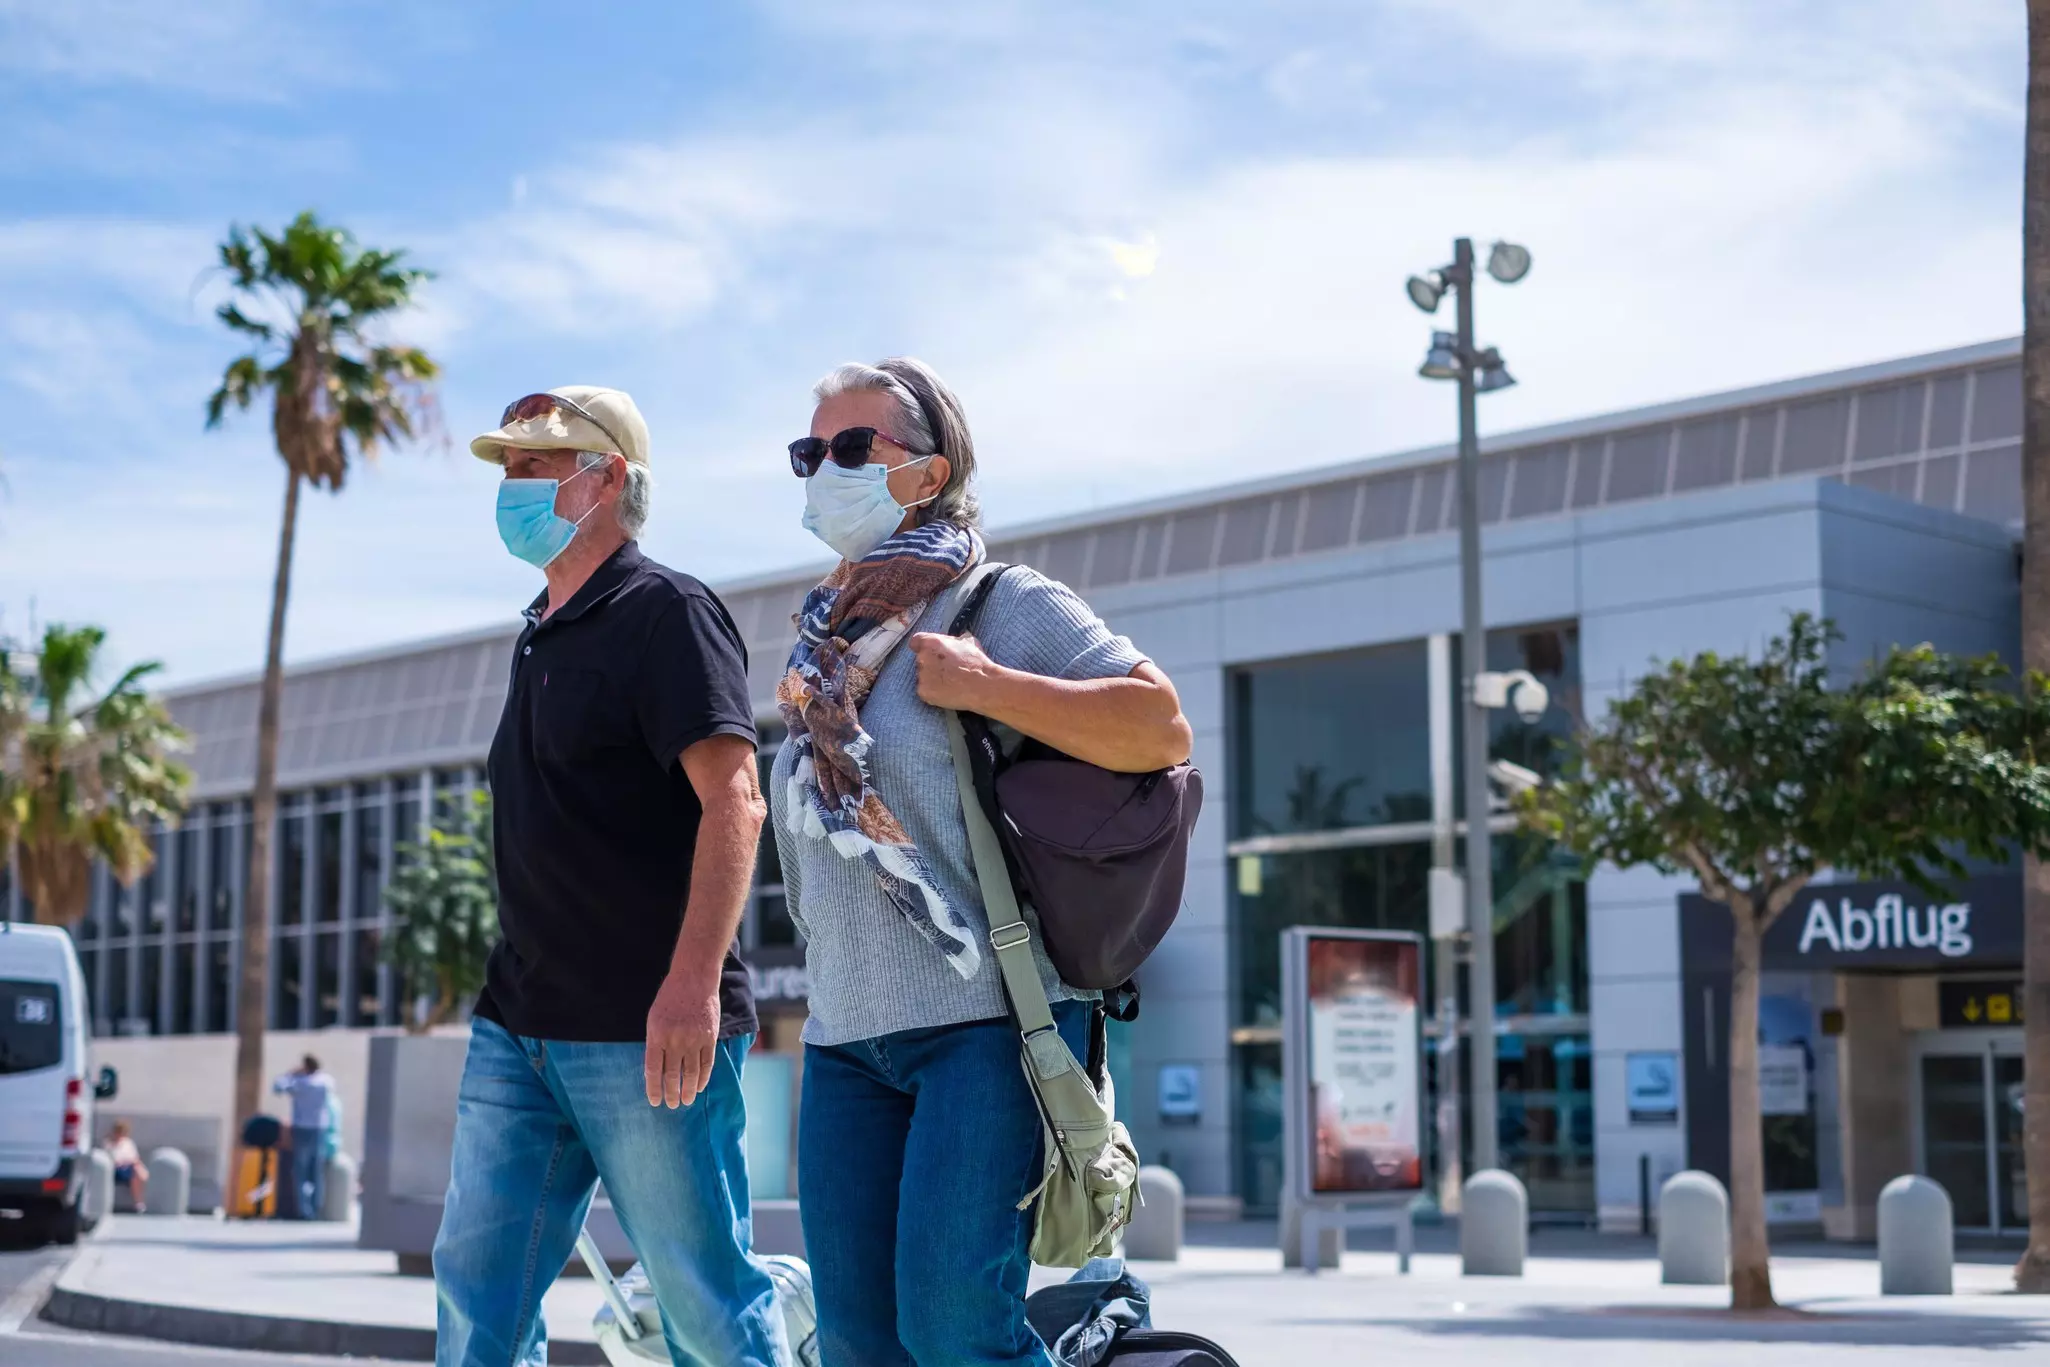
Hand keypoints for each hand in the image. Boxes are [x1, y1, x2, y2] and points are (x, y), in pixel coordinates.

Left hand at [645, 971, 719, 1108]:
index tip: (655, 1101)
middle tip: (672, 1105)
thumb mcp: (654, 1018)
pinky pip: (707, 1063)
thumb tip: (656, 1069)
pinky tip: (699, 1087)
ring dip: (688, 1090)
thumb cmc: (670, 998)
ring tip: (686, 1101)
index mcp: (656, 1035)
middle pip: (672, 1075)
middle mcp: (675, 1040)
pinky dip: (703, 1078)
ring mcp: (694, 1039)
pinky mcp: (709, 1037)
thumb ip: (655, 1042)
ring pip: (690, 1073)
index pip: (653, 1070)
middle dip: (671, 1093)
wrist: (694, 979)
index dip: (654, 1088)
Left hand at [909, 632, 1003, 710]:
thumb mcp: (968, 641)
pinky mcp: (923, 691)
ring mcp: (921, 676)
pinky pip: (924, 690)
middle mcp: (922, 658)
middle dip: (930, 664)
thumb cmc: (976, 663)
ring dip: (931, 678)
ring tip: (948, 682)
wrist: (981, 685)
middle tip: (946, 670)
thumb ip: (954, 640)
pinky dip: (932, 692)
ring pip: (922, 676)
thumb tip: (954, 641)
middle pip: (920, 660)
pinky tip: (946, 692)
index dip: (922, 647)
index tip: (929, 652)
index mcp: (930, 642)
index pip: (915, 642)